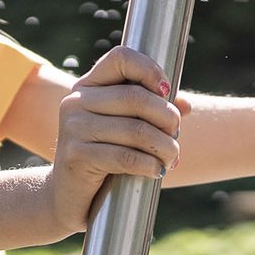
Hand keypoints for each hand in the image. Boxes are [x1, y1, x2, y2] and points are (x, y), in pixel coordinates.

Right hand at [46, 46, 184, 231]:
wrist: (68, 196)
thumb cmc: (104, 157)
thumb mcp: (127, 129)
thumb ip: (153, 113)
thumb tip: (186, 105)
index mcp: (89, 86)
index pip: (121, 58)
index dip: (150, 70)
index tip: (167, 92)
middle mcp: (76, 101)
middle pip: (136, 97)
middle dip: (167, 118)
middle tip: (176, 136)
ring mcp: (73, 128)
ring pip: (136, 130)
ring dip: (164, 146)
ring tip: (171, 158)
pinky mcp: (76, 156)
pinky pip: (125, 156)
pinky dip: (149, 164)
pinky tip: (157, 171)